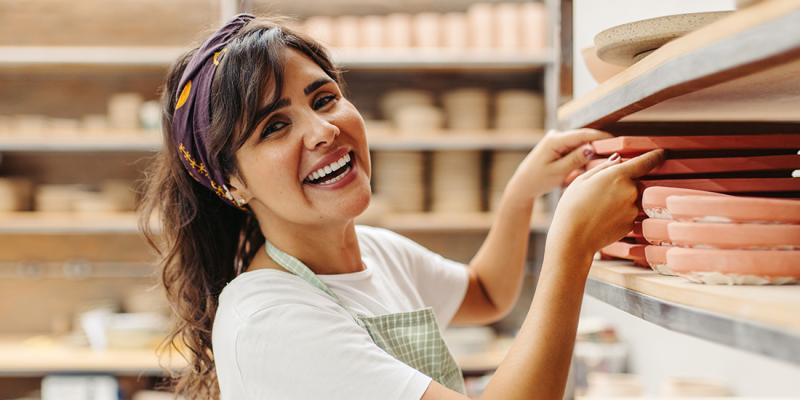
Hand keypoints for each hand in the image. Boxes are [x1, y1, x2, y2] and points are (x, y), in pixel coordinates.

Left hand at [505, 129, 612, 201]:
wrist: (523, 185)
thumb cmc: (537, 180)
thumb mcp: (557, 172)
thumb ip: (575, 159)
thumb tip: (592, 148)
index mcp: (554, 139)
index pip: (583, 134)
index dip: (601, 137)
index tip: (617, 141)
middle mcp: (556, 136)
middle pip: (583, 138)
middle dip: (598, 147)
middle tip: (616, 156)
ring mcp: (557, 141)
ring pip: (581, 145)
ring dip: (591, 154)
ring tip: (604, 163)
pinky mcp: (559, 147)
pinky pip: (575, 150)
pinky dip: (583, 158)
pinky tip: (591, 166)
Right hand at [546, 150, 664, 260]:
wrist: (573, 237)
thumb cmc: (572, 207)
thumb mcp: (582, 179)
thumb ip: (604, 167)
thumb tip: (618, 159)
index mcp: (619, 176)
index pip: (646, 162)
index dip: (655, 156)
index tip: (660, 154)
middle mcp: (631, 192)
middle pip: (635, 181)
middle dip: (623, 183)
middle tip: (601, 191)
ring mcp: (633, 209)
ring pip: (631, 198)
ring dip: (620, 199)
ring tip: (599, 207)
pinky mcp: (631, 224)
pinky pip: (629, 213)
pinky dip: (619, 213)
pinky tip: (602, 217)